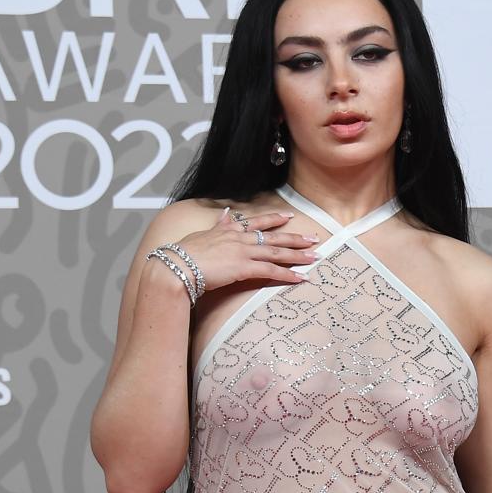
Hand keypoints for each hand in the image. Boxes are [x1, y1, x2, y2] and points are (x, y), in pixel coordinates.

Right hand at [156, 206, 324, 294]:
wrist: (175, 266)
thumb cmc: (182, 255)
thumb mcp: (201, 235)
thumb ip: (216, 226)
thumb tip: (223, 214)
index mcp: (228, 230)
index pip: (255, 222)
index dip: (273, 219)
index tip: (288, 216)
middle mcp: (239, 238)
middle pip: (273, 237)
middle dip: (295, 238)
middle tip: (314, 238)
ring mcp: (243, 252)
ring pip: (277, 253)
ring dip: (298, 255)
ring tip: (315, 257)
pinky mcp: (244, 267)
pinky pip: (271, 271)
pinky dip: (288, 275)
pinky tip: (302, 278)